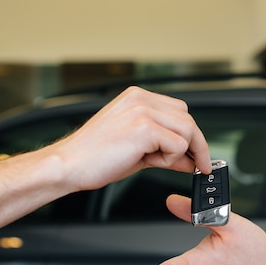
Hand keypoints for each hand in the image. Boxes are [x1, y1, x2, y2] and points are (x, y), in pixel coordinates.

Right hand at [49, 86, 210, 191]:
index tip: (197, 154)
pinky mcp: (144, 127)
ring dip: (179, 153)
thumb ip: (165, 149)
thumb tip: (190, 159)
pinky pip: (178, 145)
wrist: (68, 165)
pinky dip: (170, 159)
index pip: (180, 110)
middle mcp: (141, 99)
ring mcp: (142, 110)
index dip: (190, 135)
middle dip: (195, 145)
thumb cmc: (95, 157)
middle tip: (193, 166)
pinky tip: (149, 161)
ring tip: (155, 162)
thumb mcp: (138, 150)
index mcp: (137, 98)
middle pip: (188, 119)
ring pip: (187, 131)